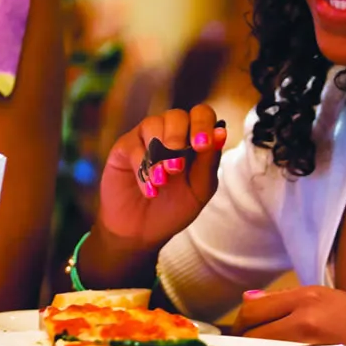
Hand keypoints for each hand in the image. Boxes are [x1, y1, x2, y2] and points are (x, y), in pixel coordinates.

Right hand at [92, 105, 228, 255]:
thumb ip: (209, 162)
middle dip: (178, 139)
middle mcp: (169, 133)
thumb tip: (221, 131)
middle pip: (176, 115)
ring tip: (162, 182)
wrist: (142, 231)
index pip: (201, 114)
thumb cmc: (174, 208)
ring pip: (152, 124)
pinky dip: (143, 169)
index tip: (201, 146)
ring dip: (159, 154)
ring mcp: (145, 138)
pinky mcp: (124, 148)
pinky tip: (149, 190)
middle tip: (176, 168)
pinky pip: (133, 146)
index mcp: (193, 138)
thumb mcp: (199, 190)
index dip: (202, 124)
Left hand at [235, 285, 345, 345]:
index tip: (241, 333)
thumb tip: (248, 300)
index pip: (253, 306)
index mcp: (311, 295)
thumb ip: (290, 301)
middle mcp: (307, 314)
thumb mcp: (332, 302)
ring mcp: (309, 342)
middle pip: (250, 328)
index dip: (241, 322)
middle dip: (242, 341)